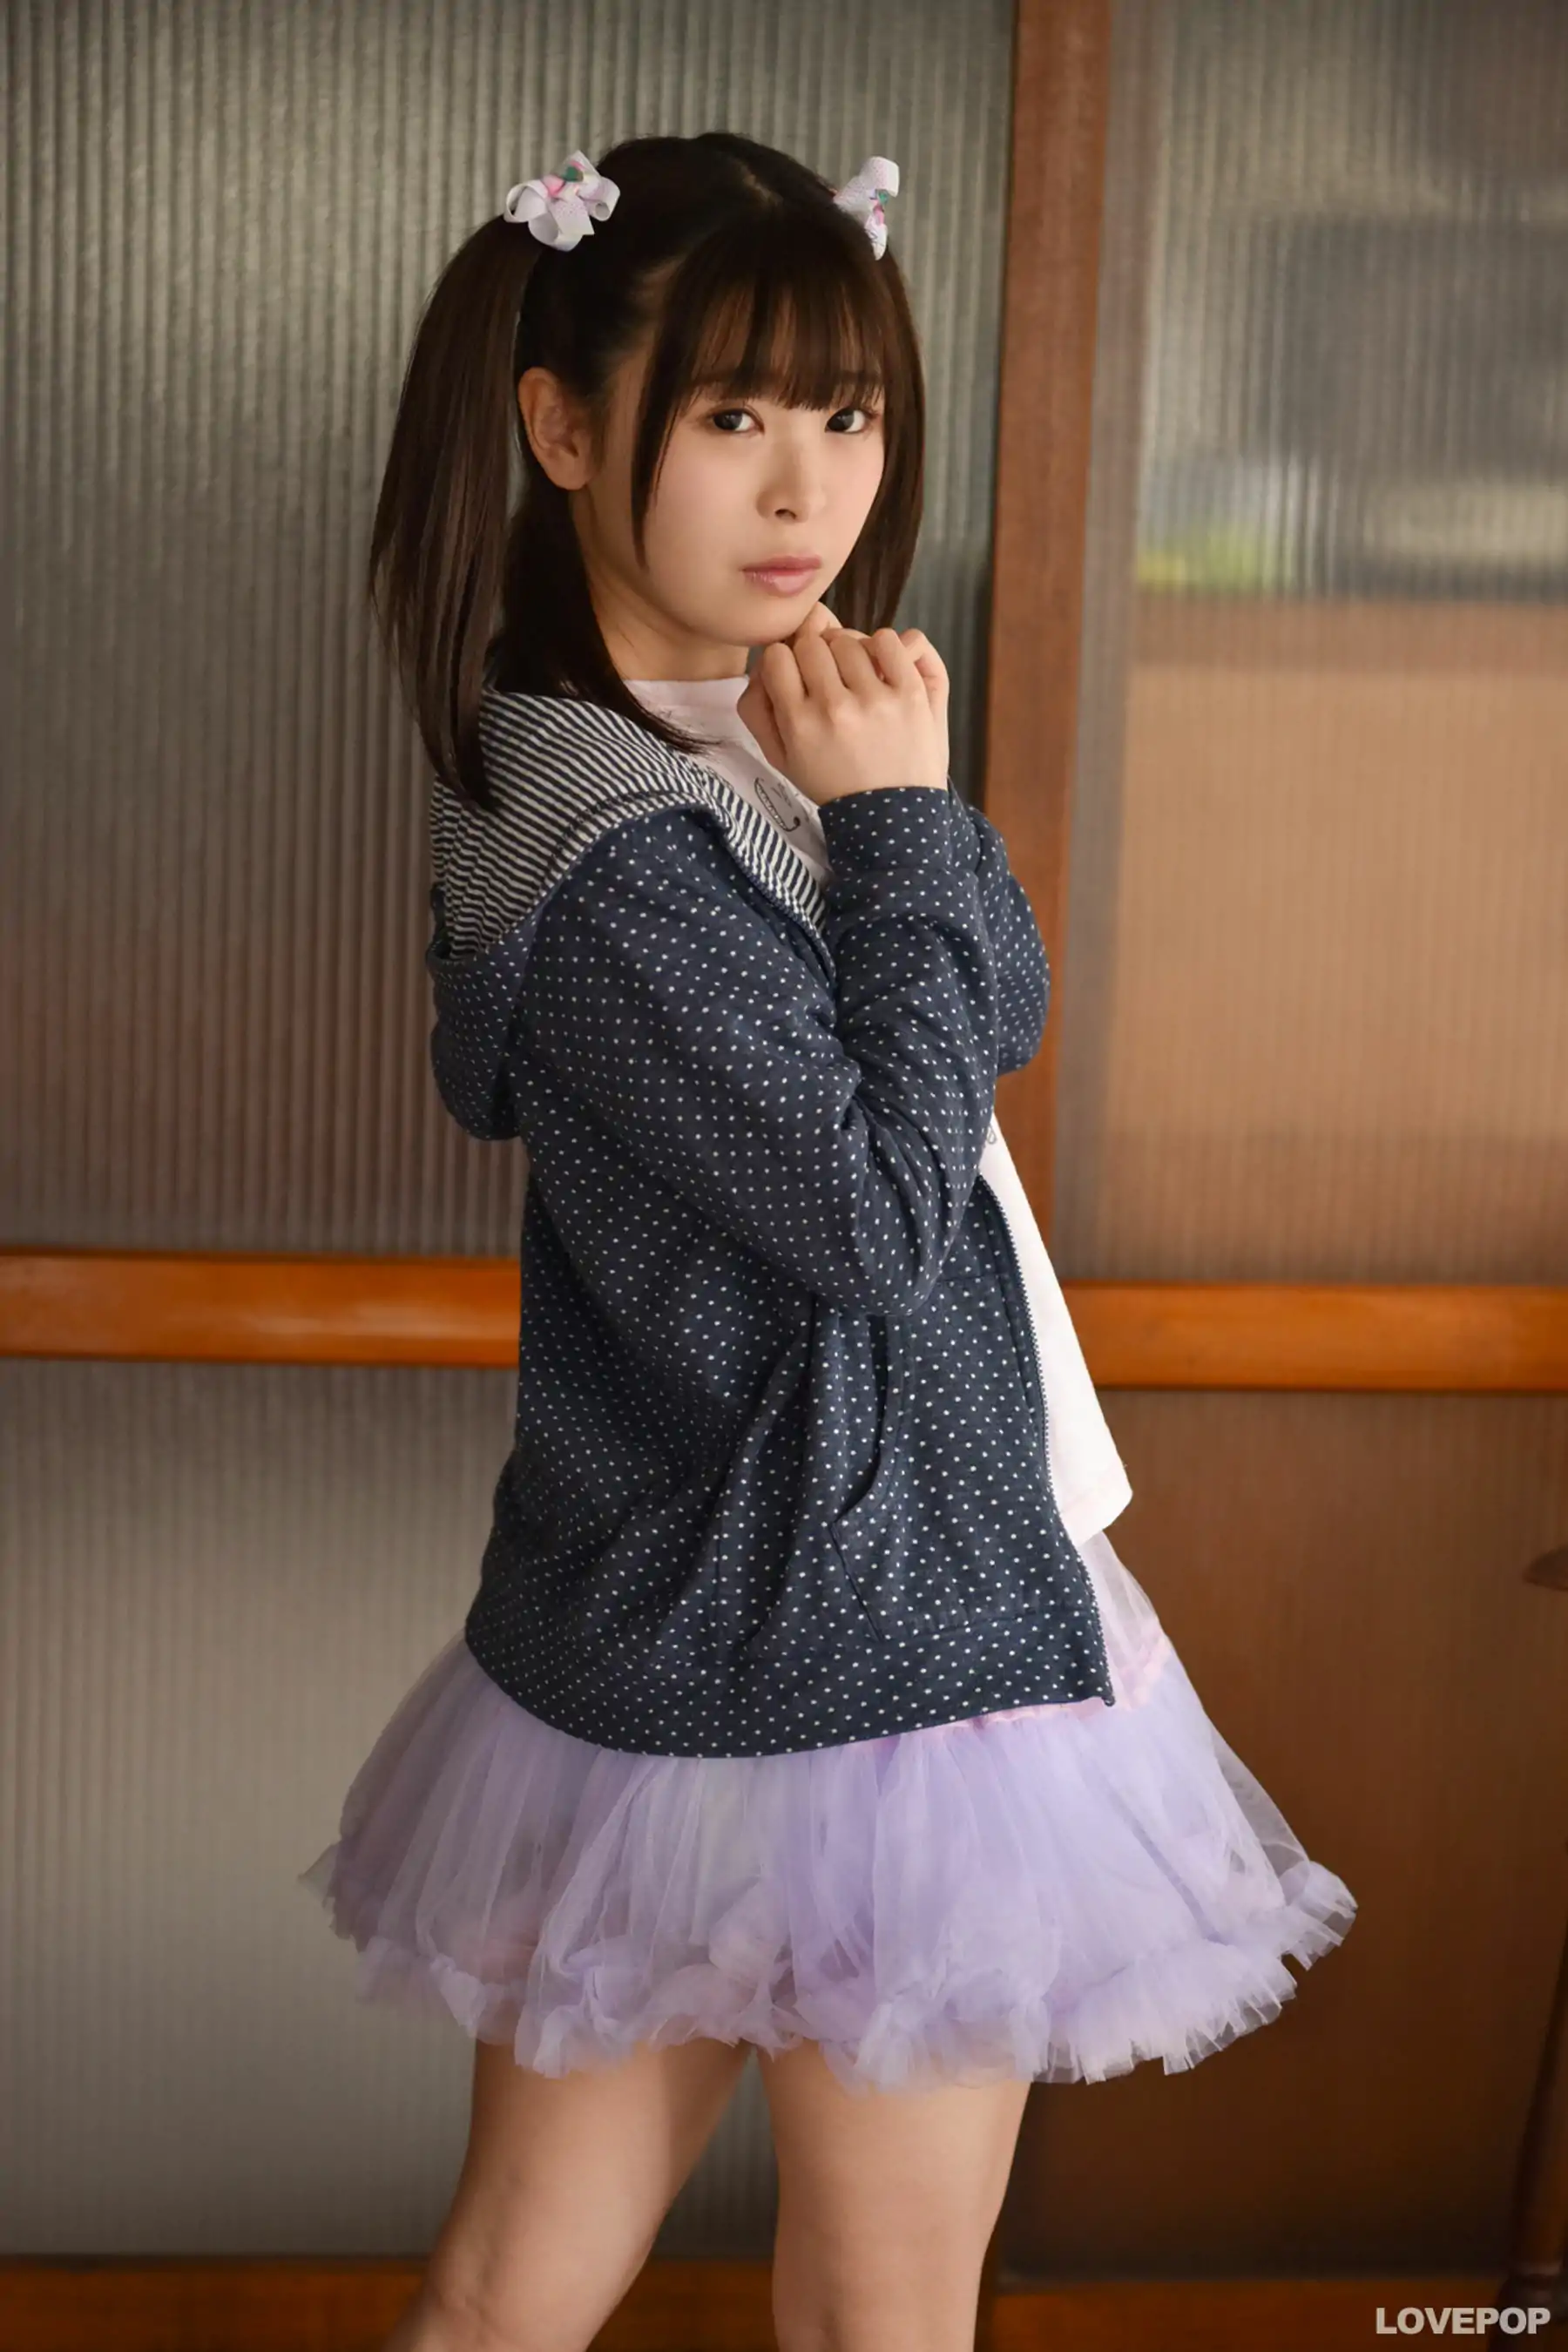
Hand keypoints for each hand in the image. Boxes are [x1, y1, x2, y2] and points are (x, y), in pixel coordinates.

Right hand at [736, 601, 950, 805]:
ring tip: (855, 676)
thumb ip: (758, 712)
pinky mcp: (911, 694)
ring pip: (849, 640)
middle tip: (828, 677)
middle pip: (812, 643)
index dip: (786, 660)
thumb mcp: (781, 761)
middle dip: (816, 655)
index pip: (778, 655)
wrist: (889, 817)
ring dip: (849, 651)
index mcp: (799, 724)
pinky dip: (883, 645)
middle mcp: (835, 708)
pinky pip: (891, 640)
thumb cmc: (835, 786)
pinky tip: (880, 667)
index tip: (797, 674)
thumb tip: (763, 664)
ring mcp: (876, 699)